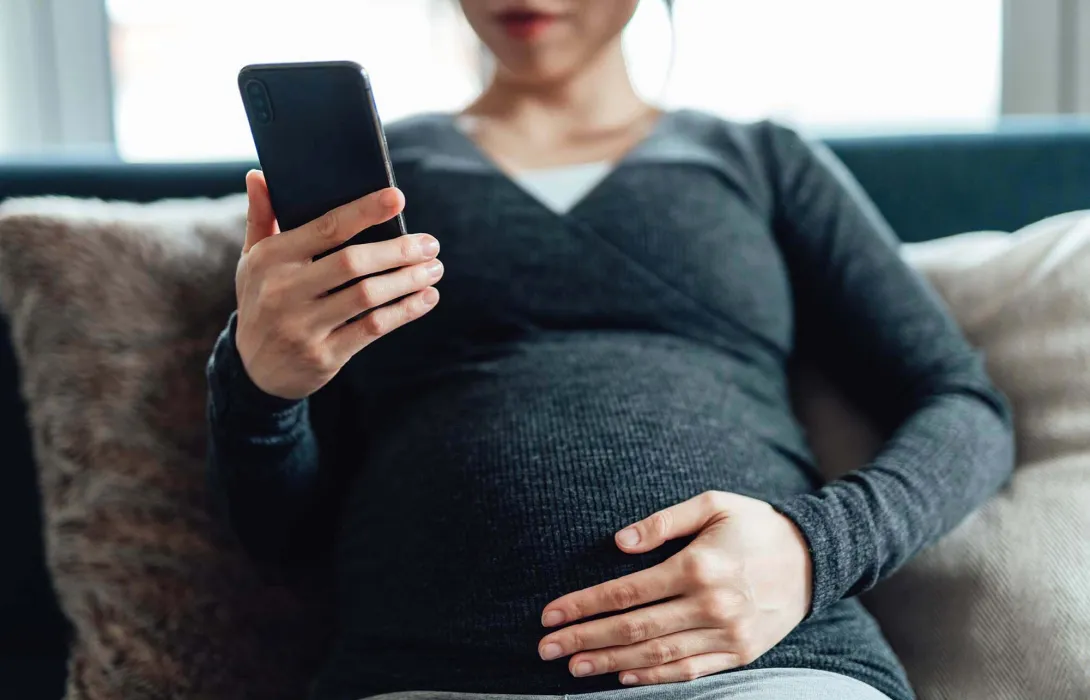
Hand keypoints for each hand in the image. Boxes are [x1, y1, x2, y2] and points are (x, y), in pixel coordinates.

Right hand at [235, 170, 442, 399]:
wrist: (254, 370)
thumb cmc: (262, 300)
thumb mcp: (253, 260)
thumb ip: (261, 217)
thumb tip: (258, 174)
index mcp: (271, 259)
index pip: (326, 228)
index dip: (364, 211)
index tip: (398, 198)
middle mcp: (284, 291)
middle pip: (353, 262)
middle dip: (399, 250)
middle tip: (430, 243)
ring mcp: (303, 326)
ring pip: (367, 296)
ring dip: (408, 280)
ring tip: (434, 269)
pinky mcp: (323, 355)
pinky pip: (372, 328)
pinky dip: (405, 311)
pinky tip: (426, 298)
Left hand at [538, 491, 811, 685]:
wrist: (816, 558)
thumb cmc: (756, 524)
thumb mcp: (712, 504)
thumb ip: (663, 522)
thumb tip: (619, 542)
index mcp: (698, 566)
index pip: (626, 591)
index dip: (584, 605)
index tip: (550, 614)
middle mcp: (710, 605)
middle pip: (634, 629)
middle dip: (585, 639)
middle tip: (546, 649)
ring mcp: (727, 635)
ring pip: (657, 655)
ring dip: (611, 663)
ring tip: (573, 667)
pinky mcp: (740, 653)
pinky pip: (690, 671)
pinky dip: (655, 678)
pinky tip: (623, 677)